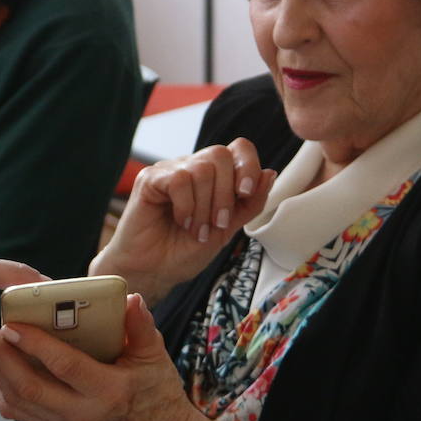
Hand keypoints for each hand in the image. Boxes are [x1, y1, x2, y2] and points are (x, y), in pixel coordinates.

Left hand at [0, 294, 216, 420]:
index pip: (64, 366)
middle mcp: (82, 414)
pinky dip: (1, 388)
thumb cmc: (154, 388)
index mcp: (108, 392)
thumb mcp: (154, 356)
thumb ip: (141, 327)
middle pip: (29, 388)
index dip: (35, 344)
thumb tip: (130, 299)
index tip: (12, 324)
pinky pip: (18, 411)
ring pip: (17, 401)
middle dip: (2, 357)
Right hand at [91, 139, 275, 301]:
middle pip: (220, 154)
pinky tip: (180, 221)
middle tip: (217, 223)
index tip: (245, 194)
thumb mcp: (227, 229)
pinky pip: (179, 179)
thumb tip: (270, 173)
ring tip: (196, 230)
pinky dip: (186, 205)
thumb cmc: (184, 251)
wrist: (153, 272)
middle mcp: (191, 167)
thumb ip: (249, 204)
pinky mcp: (149, 179)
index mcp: (213, 176)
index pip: (238, 149)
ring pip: (201, 168)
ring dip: (204, 206)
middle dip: (225, 193)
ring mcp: (169, 171)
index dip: (248, 165)